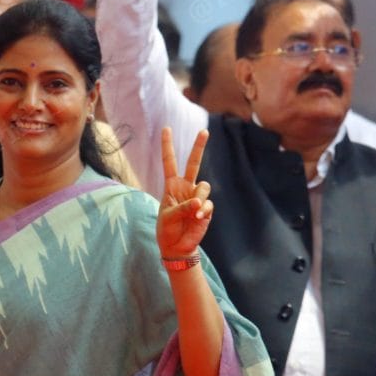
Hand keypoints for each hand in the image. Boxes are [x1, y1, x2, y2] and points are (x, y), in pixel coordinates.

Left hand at [157, 127, 212, 257]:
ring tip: (194, 212)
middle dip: (199, 147)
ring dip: (199, 197)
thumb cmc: (167, 230)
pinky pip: (208, 203)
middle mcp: (185, 187)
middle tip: (204, 130)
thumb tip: (198, 202)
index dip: (167, 145)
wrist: (177, 247)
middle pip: (193, 163)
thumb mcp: (168, 217)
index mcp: (171, 186)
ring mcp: (197, 197)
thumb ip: (182, 207)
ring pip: (204, 186)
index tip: (166, 128)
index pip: (169, 162)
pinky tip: (198, 217)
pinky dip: (204, 209)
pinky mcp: (206, 208)